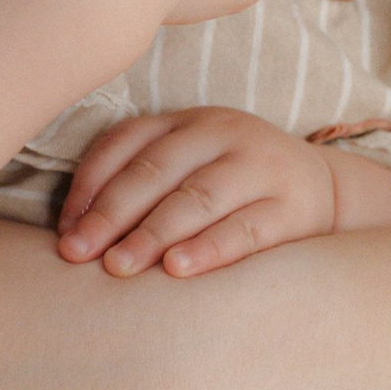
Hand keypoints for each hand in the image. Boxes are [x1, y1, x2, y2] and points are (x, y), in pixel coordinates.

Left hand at [59, 108, 341, 276]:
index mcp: (189, 121)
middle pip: (156, 171)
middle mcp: (224, 134)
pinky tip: (177, 268)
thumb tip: (74, 229)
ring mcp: (260, 168)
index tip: (65, 230)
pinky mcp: (292, 207)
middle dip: (111, 215)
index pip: (128, 142)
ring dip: (152, 234)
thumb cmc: (235, 184)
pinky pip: (245, 229)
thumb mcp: (192, 162)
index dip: (90, 184)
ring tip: (118, 266)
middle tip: (78, 254)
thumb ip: (142, 179)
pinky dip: (208, 249)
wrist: (325, 189)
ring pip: (197, 198)